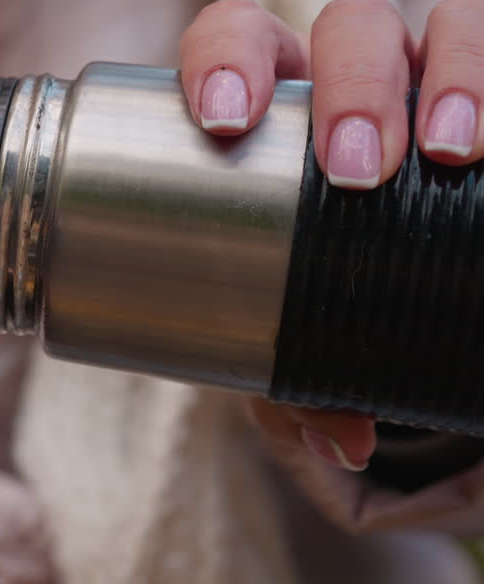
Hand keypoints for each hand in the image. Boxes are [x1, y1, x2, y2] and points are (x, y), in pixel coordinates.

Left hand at [180, 0, 483, 471]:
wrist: (429, 288)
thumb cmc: (330, 286)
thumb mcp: (298, 330)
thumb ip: (301, 383)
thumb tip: (346, 441)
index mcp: (280, 102)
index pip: (237, 38)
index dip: (227, 58)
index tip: (225, 121)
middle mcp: (364, 71)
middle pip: (352, 26)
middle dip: (353, 84)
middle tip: (354, 169)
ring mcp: (445, 69)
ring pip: (455, 19)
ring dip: (459, 69)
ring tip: (453, 151)